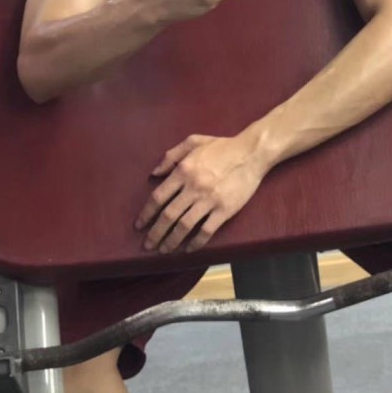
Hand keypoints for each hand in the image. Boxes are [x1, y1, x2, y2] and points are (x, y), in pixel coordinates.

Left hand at [136, 132, 271, 253]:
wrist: (251, 153)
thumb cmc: (222, 146)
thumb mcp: (194, 141)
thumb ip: (172, 155)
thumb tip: (154, 173)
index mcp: (184, 170)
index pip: (158, 197)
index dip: (146, 214)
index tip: (139, 225)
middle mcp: (193, 187)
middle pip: (168, 216)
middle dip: (155, 233)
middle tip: (148, 245)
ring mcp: (209, 200)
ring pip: (184, 226)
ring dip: (171, 241)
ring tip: (164, 250)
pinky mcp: (224, 210)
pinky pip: (206, 231)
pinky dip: (195, 243)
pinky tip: (189, 249)